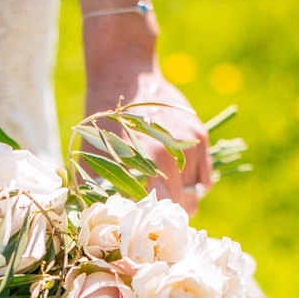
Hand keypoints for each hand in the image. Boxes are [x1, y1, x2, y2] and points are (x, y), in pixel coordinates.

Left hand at [84, 31, 213, 215]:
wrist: (126, 70)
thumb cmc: (104, 114)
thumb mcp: (92, 151)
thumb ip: (95, 186)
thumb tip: (95, 216)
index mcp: (148, 163)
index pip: (162, 211)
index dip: (156, 223)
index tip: (148, 227)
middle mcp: (174, 156)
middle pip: (184, 206)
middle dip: (172, 215)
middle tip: (157, 215)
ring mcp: (191, 145)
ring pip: (196, 193)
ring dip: (184, 199)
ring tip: (166, 195)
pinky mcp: (200, 136)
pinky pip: (205, 176)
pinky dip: (196, 184)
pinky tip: (180, 180)